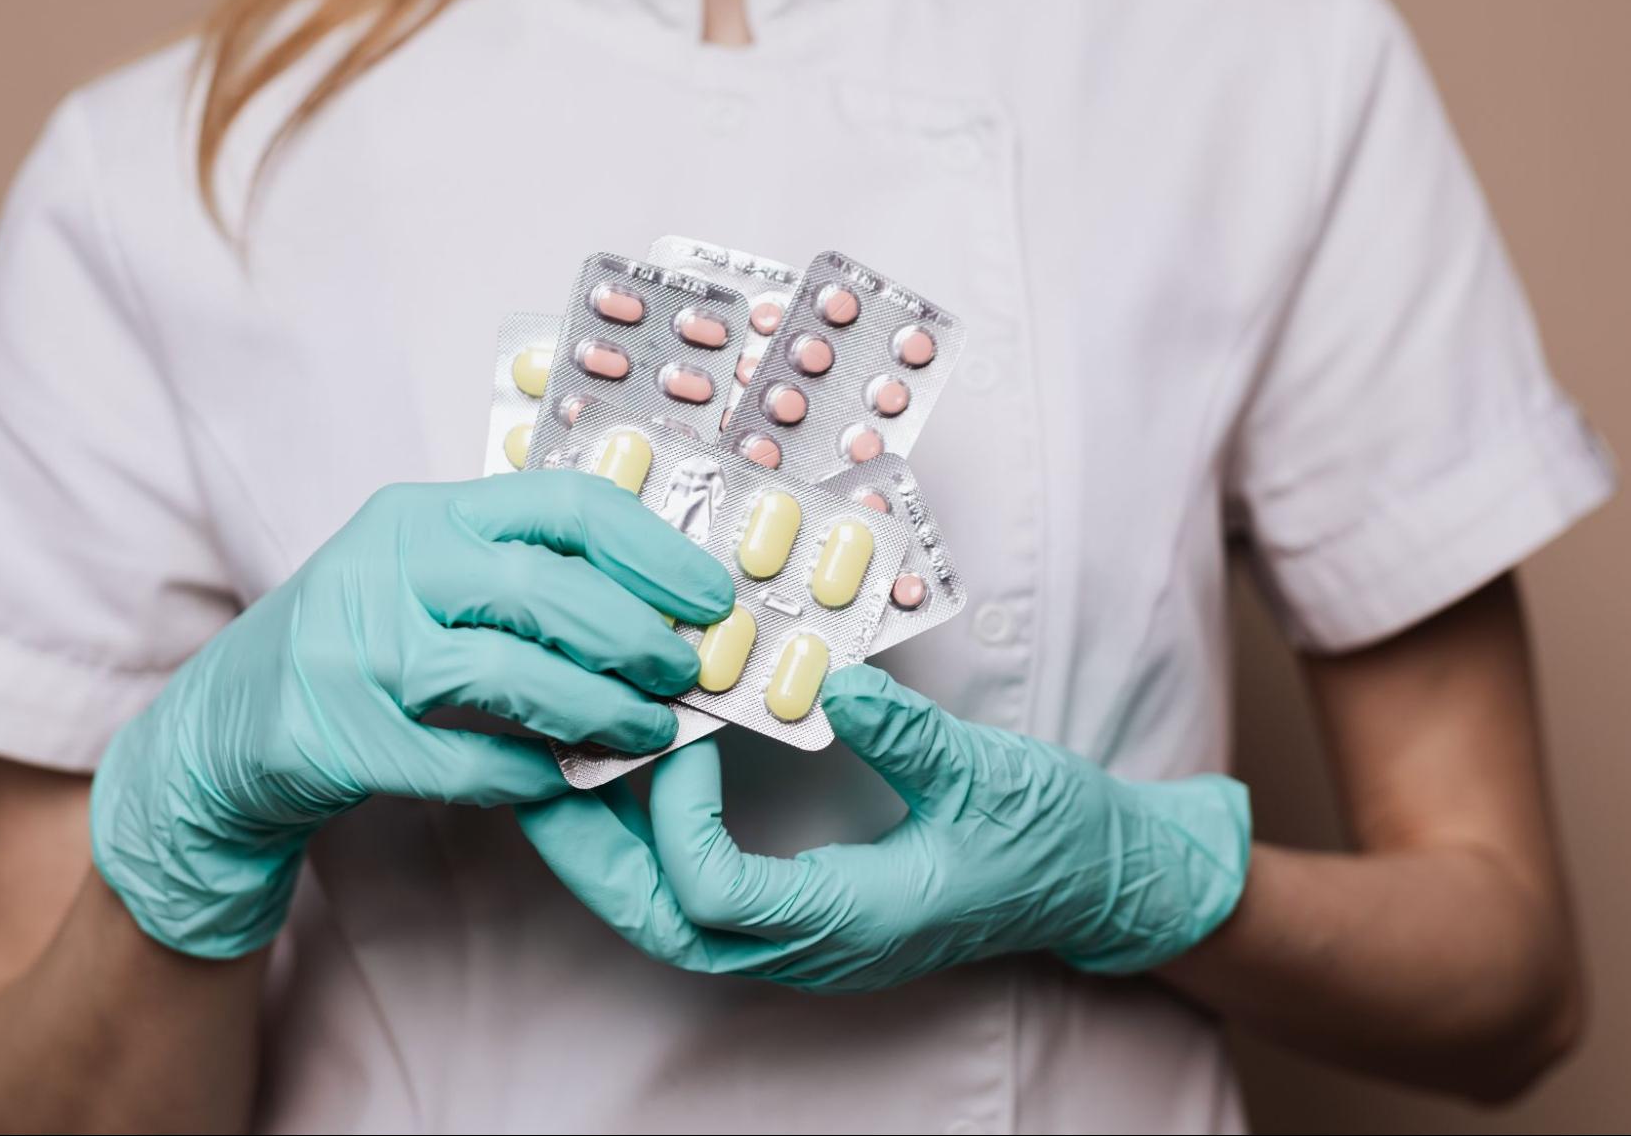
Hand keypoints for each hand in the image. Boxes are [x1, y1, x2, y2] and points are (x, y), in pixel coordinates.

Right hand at [92, 472, 734, 957]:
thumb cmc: (354, 648)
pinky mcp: (337, 735)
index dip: (652, 550)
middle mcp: (387, 566)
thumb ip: (514, 572)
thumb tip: (658, 598)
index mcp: (424, 516)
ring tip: (649, 733)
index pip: (562, 505)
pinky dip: (527, 773)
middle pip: (546, 589)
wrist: (221, 731)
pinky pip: (463, 759)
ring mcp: (356, 649)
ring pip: (511, 674)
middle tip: (687, 674)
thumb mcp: (421, 577)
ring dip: (599, 710)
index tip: (711, 595)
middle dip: (637, 637)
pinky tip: (562, 780)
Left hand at [518, 664, 1248, 990]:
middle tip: (535, 773)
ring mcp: (804, 939)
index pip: (713, 896)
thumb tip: (830, 684)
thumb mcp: (992, 774)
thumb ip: (912, 738)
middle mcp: (812, 946)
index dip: (673, 816)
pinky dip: (651, 844)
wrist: (1095, 883)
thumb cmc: (1050, 836)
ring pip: (669, 919)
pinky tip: (637, 782)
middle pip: (661, 924)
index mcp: (851, 920)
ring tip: (561, 773)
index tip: (683, 731)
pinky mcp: (804, 914)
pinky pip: (700, 896)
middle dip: (589, 852)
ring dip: (608, 850)